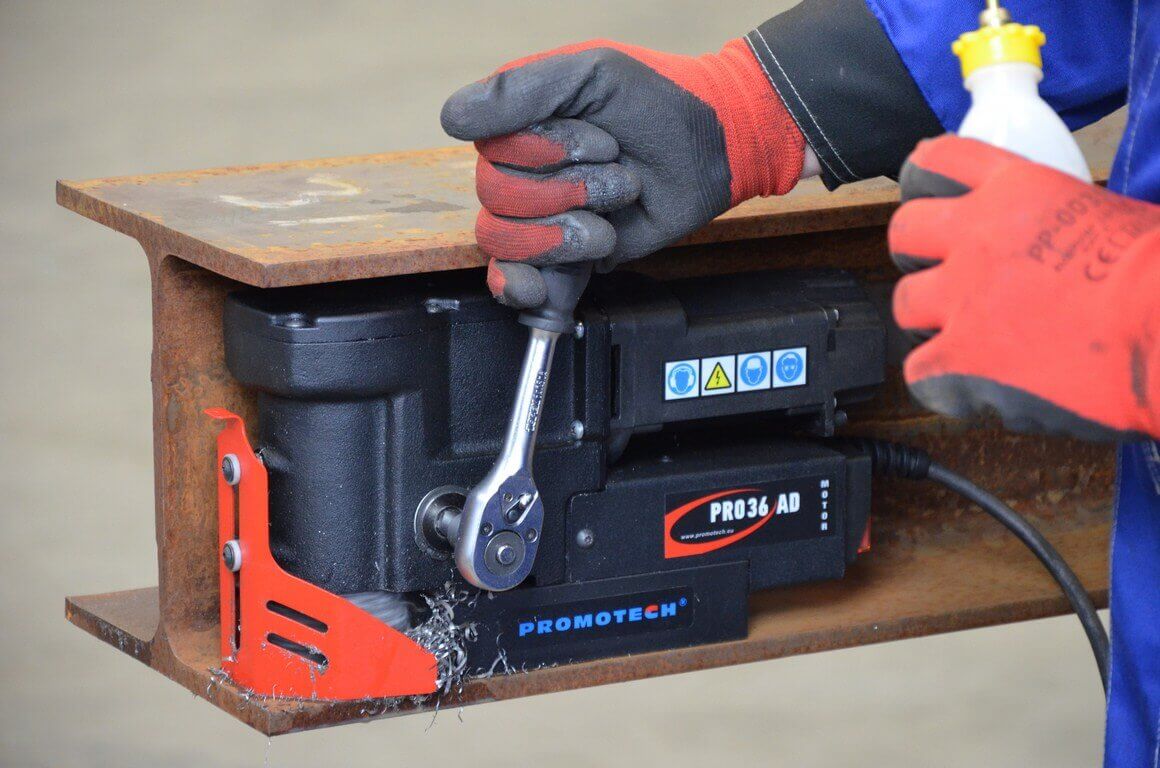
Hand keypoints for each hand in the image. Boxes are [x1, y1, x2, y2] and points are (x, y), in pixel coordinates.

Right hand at [442, 39, 804, 307]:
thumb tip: (452, 119)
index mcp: (518, 125)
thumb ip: (520, 90)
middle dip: (566, 192)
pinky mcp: (563, 257)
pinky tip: (537, 288)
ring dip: (565, 233)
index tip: (602, 141)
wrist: (713, 149)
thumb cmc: (657, 101)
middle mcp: (521, 171)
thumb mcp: (591, 74)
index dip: (546, 153)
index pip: (490, 151)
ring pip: (505, 240)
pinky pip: (515, 281)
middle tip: (616, 176)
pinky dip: (520, 287)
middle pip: (497, 198)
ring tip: (608, 221)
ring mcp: (540, 217)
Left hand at [889, 135, 1159, 439]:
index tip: (932, 196)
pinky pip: (919, 371)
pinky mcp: (959, 359)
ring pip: (905, 303)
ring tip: (968, 336)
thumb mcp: (1112, 214)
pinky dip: (943, 382)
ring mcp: (961, 299)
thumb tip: (1066, 245)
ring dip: (930, 320)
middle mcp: (976, 238)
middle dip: (917, 252)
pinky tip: (978, 385)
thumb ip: (1065, 222)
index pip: (940, 161)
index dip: (927, 177)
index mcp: (1017, 190)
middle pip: (905, 231)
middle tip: (946, 274)